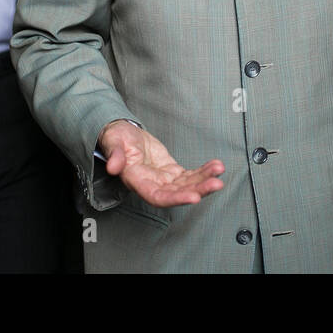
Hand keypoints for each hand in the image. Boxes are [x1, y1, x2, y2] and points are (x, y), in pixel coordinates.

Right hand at [98, 120, 224, 207]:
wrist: (123, 134)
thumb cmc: (116, 138)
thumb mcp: (113, 142)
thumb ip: (115, 155)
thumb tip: (113, 167)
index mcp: (137, 181)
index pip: (158, 196)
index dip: (176, 198)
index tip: (195, 197)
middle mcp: (152, 184)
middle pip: (178, 193)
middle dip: (198, 190)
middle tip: (217, 183)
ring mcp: (164, 179)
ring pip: (187, 185)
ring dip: (205, 180)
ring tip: (219, 170)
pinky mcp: (171, 171)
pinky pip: (190, 175)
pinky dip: (203, 172)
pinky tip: (216, 166)